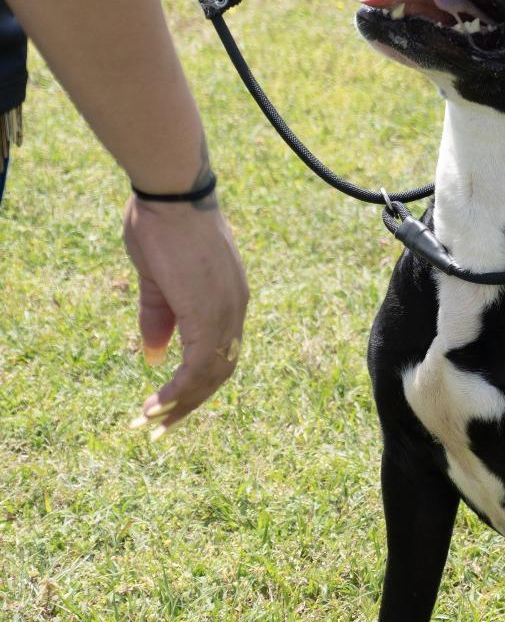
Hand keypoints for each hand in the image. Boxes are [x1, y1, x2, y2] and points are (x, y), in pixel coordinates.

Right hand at [122, 194, 247, 435]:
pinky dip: (179, 389)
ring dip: (182, 402)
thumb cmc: (163, 228)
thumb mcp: (159, 281)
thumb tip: (156, 357)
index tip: (172, 401)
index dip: (199, 381)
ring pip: (212, 373)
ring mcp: (226, 311)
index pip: (223, 352)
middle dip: (191, 402)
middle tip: (160, 425)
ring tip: (151, 420)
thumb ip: (160, 318)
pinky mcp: (208, 312)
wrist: (173, 196)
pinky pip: (198, 364)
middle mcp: (236, 308)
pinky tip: (156, 404)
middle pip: (222, 370)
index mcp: (230, 298)